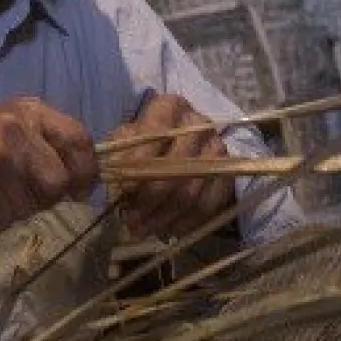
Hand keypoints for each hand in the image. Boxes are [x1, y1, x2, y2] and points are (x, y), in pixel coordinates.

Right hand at [0, 97, 98, 232]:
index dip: (85, 173)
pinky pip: (3, 219)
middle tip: (19, 194)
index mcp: (32, 111)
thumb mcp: (16, 133)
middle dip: (44, 198)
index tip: (76, 190)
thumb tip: (86, 185)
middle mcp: (16, 126)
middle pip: (58, 182)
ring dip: (13, 211)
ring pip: (30, 206)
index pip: (80, 141)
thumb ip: (51, 149)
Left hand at [107, 93, 235, 242]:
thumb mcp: (124, 142)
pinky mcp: (227, 174)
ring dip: (164, 216)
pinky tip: (168, 232)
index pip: (156, 134)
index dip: (138, 164)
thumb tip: (113, 178)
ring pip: (191, 190)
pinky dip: (187, 222)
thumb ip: (118, 156)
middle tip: (130, 221)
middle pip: (176, 166)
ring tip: (142, 231)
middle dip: (150, 199)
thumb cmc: (142, 145)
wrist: (175, 147)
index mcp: (170, 108)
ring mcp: (217, 148)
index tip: (122, 190)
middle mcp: (199, 124)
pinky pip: (210, 203)